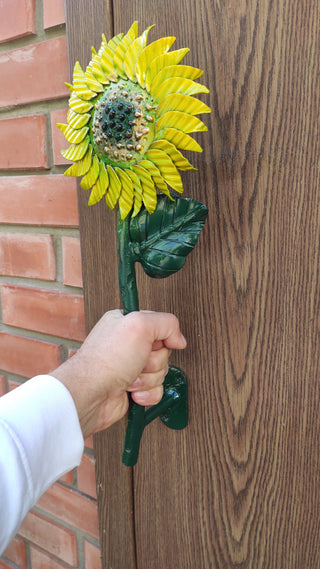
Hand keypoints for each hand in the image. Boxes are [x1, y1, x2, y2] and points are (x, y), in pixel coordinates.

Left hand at [51, 310, 186, 438]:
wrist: (91, 395)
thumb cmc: (105, 360)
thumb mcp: (140, 325)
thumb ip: (167, 323)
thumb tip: (179, 339)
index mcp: (126, 323)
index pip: (159, 325)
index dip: (161, 336)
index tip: (152, 342)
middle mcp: (127, 344)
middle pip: (162, 351)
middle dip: (154, 361)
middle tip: (138, 361)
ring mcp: (130, 367)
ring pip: (161, 372)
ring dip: (148, 378)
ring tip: (130, 377)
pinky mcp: (133, 388)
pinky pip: (156, 390)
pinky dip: (147, 393)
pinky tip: (132, 391)